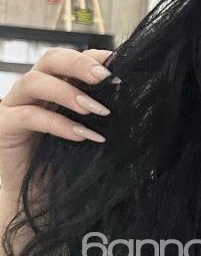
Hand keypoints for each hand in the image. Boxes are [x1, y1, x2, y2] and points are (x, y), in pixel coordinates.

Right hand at [0, 46, 115, 191]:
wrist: (39, 197)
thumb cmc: (65, 163)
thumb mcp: (88, 133)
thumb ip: (101, 113)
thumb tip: (133, 99)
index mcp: (55, 84)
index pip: (73, 58)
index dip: (95, 57)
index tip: (121, 66)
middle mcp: (33, 89)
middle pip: (50, 59)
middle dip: (79, 64)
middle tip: (105, 78)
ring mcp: (14, 105)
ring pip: (34, 81)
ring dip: (67, 92)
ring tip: (96, 110)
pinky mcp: (4, 125)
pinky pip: (28, 116)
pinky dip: (57, 123)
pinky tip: (80, 135)